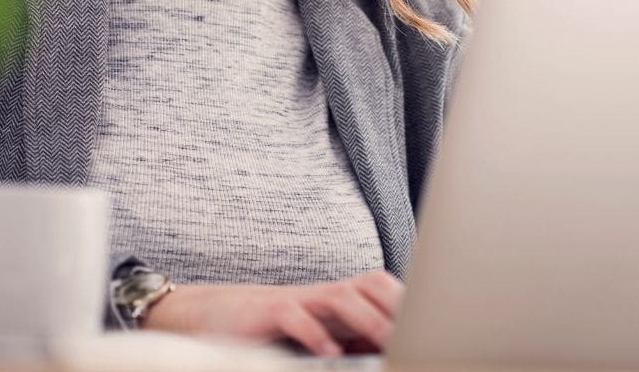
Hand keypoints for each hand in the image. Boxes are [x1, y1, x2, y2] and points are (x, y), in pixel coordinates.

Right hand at [140, 269, 403, 355]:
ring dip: (365, 318)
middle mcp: (319, 294)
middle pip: (367, 286)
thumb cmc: (270, 327)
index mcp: (335, 298)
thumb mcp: (316, 330)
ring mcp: (294, 300)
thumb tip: (387, 346)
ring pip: (338, 297)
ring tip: (386, 340)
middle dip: (394, 307)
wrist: (210, 314)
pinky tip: (328, 352)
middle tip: (417, 332)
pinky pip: (293, 315)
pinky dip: (313, 333)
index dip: (404, 299)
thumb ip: (349, 336)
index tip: (428, 321)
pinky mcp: (265, 313)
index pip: (379, 286)